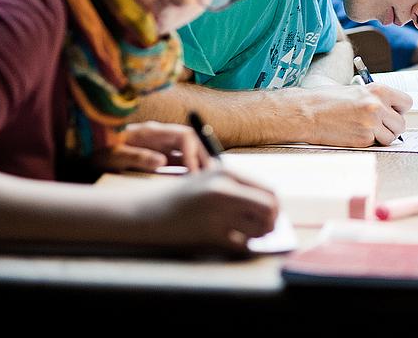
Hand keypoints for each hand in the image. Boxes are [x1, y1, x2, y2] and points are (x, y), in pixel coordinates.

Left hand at [95, 121, 211, 172]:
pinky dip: (188, 168)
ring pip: (187, 150)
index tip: (193, 171)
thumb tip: (162, 161)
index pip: (184, 136)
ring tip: (205, 178)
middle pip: (191, 141)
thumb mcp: (116, 156)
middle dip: (202, 156)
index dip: (193, 151)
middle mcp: (160, 136)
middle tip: (210, 175)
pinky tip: (191, 179)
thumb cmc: (100, 151)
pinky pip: (179, 159)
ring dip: (198, 162)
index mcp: (152, 131)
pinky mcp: (157, 155)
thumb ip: (139, 157)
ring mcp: (160, 145)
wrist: (87, 151)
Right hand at [139, 169, 278, 254]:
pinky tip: (232, 242)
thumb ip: (238, 189)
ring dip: (258, 235)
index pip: (269, 190)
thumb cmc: (180, 198)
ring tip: (246, 234)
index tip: (269, 215)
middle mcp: (225, 189)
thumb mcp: (209, 181)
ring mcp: (217, 211)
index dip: (274, 206)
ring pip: (260, 228)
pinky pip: (241, 244)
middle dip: (271, 221)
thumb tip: (272, 208)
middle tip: (264, 229)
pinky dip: (242, 246)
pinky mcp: (208, 233)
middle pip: (270, 208)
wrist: (143, 211)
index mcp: (227, 172)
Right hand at [301, 84, 411, 146]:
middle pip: (402, 123)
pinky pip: (376, 144)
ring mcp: (371, 124)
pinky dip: (369, 142)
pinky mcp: (363, 139)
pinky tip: (356, 134)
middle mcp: (377, 106)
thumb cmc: (327, 101)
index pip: (406, 103)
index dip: (400, 110)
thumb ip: (376, 98)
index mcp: (378, 90)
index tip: (393, 112)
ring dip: (383, 136)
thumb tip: (391, 109)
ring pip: (392, 137)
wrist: (307, 113)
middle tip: (379, 126)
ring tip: (368, 131)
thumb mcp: (357, 91)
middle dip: (392, 126)